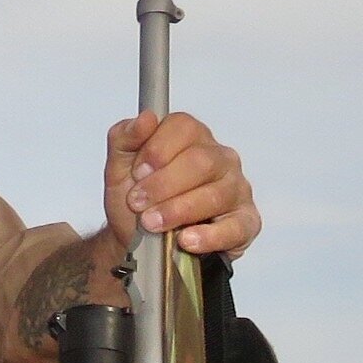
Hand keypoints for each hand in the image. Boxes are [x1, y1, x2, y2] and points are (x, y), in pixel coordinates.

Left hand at [105, 112, 259, 257]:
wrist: (136, 244)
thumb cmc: (136, 201)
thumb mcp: (118, 168)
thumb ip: (124, 138)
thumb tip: (146, 118)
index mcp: (192, 138)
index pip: (184, 127)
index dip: (157, 149)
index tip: (137, 172)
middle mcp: (220, 159)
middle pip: (201, 161)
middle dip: (163, 184)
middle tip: (138, 203)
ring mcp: (236, 190)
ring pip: (216, 194)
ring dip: (178, 211)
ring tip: (152, 224)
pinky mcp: (245, 223)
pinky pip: (236, 227)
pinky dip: (209, 235)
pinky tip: (186, 240)